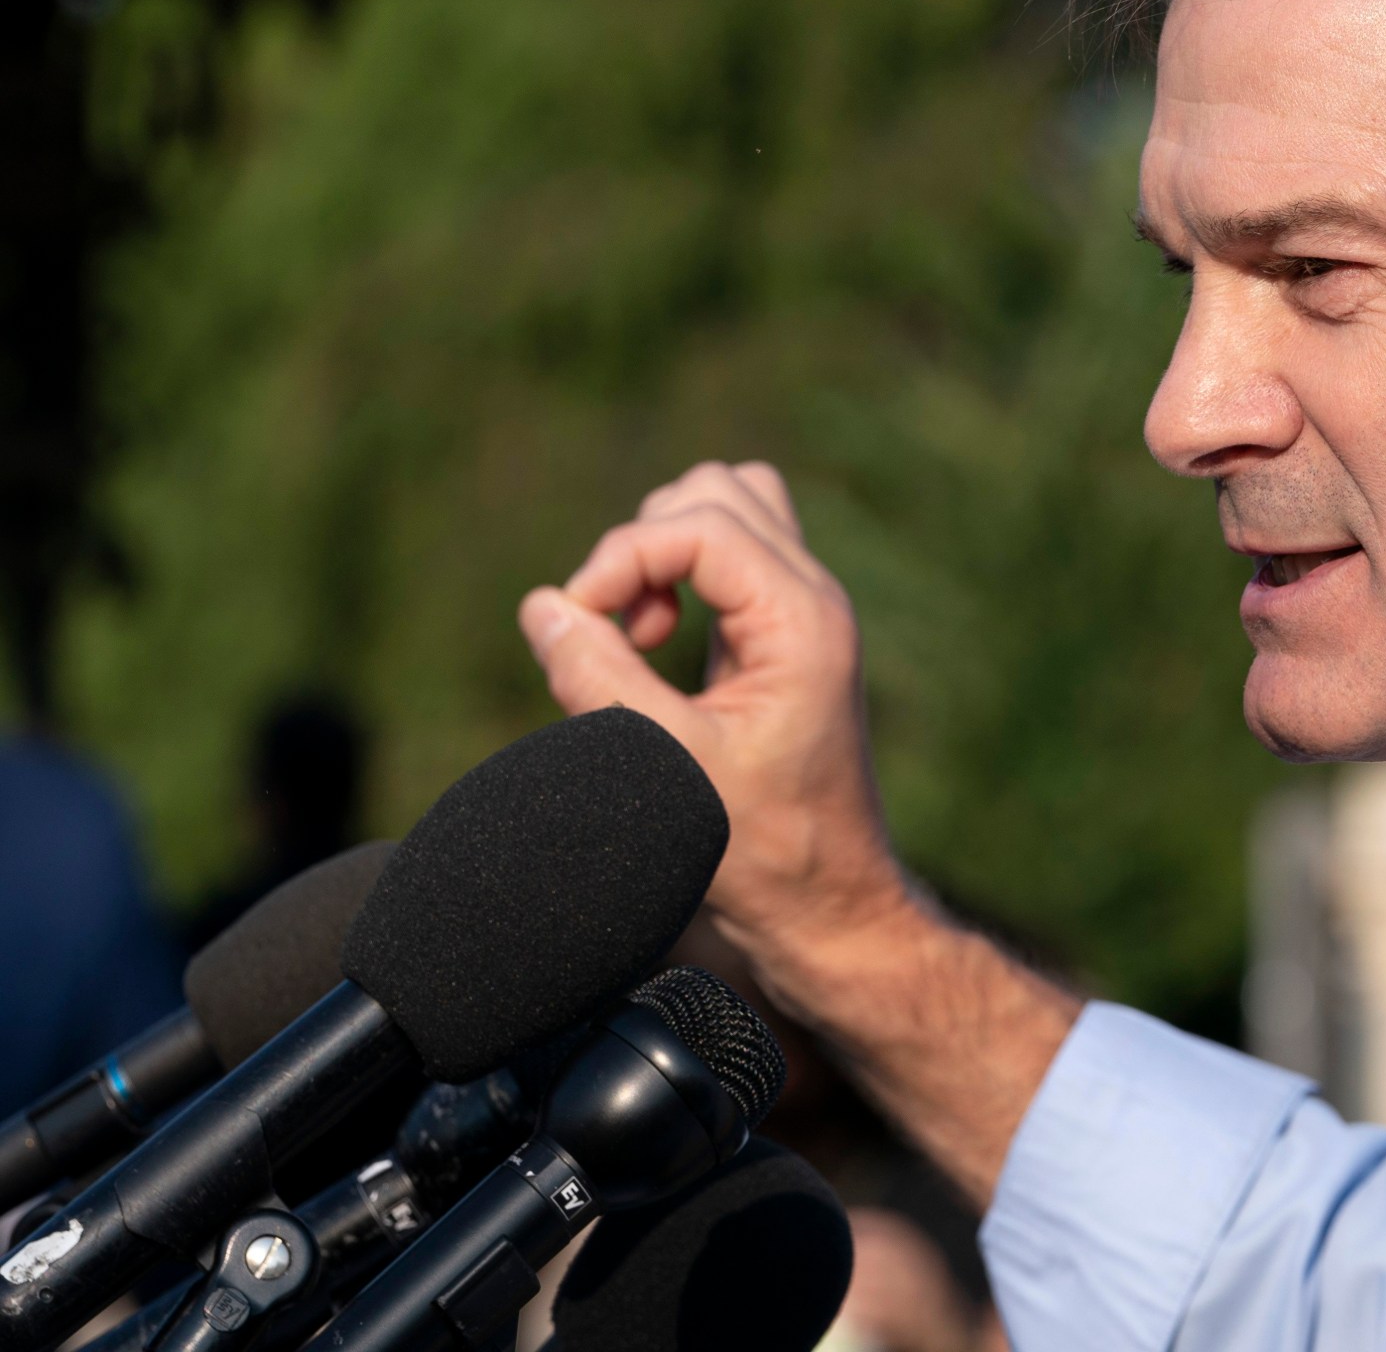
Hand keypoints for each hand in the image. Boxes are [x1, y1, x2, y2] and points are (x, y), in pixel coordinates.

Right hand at [517, 462, 900, 956]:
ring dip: (661, 552)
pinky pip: (723, 561)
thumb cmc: (764, 852)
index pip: (701, 521)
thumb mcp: (670, 770)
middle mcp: (811, 603)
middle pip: (720, 492)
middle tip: (620, 629)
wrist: (825, 908)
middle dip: (646, 541)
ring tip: (636, 633)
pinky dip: (674, 579)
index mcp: (803, 621)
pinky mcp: (775, 640)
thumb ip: (602, 681)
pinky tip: (650, 645)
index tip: (580, 621)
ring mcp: (799, 617)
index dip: (623, 555)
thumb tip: (545, 607)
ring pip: (727, 513)